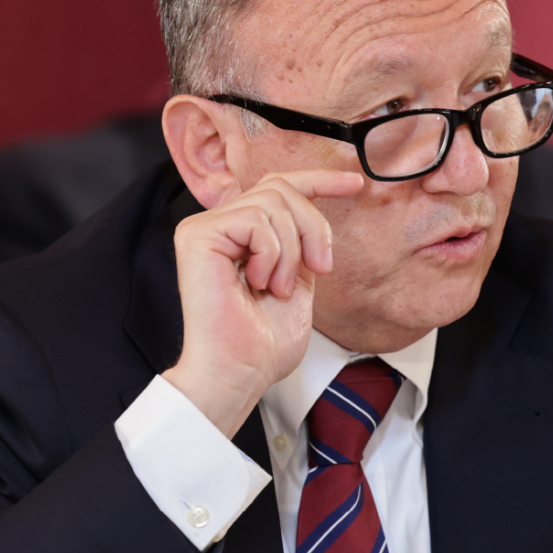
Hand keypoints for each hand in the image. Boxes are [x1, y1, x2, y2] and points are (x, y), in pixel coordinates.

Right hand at [161, 170, 363, 435]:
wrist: (241, 371)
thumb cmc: (263, 343)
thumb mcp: (297, 281)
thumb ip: (300, 243)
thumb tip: (315, 212)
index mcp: (242, 236)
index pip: (279, 187)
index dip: (320, 180)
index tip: (356, 183)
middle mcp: (219, 225)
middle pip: (281, 188)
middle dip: (313, 227)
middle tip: (319, 268)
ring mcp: (204, 228)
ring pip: (272, 201)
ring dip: (291, 249)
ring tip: (278, 287)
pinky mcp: (196, 235)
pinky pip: (254, 218)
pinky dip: (271, 253)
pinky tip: (258, 282)